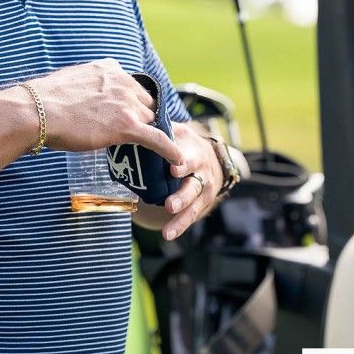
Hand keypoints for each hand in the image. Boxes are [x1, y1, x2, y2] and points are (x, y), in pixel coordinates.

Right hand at [22, 59, 182, 166]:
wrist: (38, 111)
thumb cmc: (45, 101)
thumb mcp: (72, 81)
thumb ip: (89, 85)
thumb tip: (87, 97)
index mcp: (109, 69)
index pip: (132, 86)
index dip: (134, 103)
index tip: (132, 114)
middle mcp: (123, 82)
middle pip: (145, 103)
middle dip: (143, 118)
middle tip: (139, 136)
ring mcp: (126, 103)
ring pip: (149, 120)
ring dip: (150, 133)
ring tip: (155, 149)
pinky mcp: (127, 125)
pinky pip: (156, 138)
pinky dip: (169, 149)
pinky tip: (177, 160)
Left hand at [159, 121, 224, 240]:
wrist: (213, 159)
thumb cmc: (188, 144)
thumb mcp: (181, 132)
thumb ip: (164, 130)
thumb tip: (139, 119)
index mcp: (196, 155)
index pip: (190, 159)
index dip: (183, 164)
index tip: (173, 169)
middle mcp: (202, 175)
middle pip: (193, 187)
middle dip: (181, 197)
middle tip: (169, 205)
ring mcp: (203, 192)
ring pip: (193, 207)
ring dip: (180, 219)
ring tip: (168, 231)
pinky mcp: (201, 205)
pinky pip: (191, 217)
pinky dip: (180, 226)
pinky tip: (168, 234)